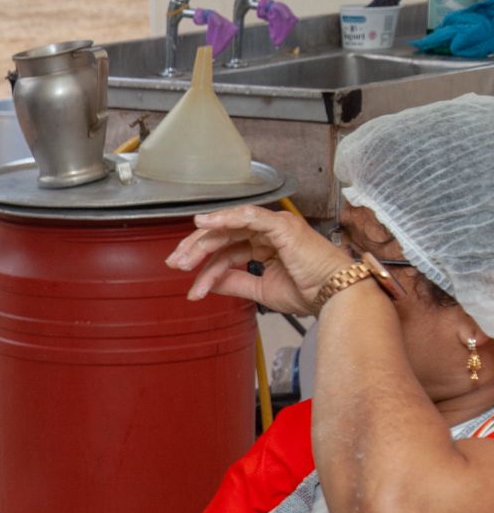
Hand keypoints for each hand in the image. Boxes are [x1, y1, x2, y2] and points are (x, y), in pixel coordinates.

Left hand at [165, 205, 355, 315]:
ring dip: (203, 243)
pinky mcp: (281, 225)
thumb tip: (208, 282)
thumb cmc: (309, 292)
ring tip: (184, 261)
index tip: (189, 282)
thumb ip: (234, 282)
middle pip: (223, 234)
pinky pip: (249, 217)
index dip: (205, 264)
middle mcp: (269, 232)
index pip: (228, 248)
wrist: (335, 296)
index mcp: (267, 245)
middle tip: (176, 264)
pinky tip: (204, 223)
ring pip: (230, 227)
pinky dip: (225, 217)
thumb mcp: (260, 289)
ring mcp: (275, 226)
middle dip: (196, 250)